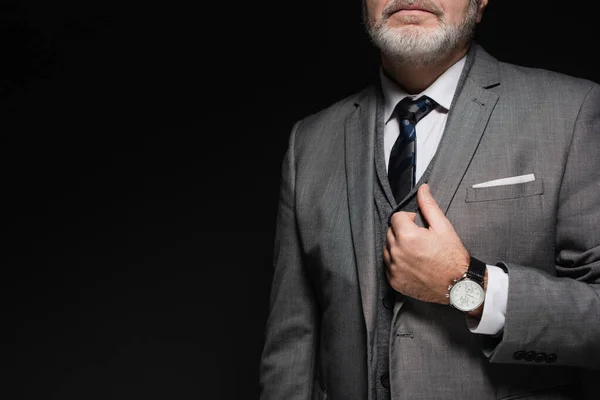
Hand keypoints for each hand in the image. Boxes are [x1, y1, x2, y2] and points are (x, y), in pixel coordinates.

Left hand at [383, 184, 469, 303]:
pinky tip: (412, 264)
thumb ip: (429, 206)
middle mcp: (397, 253)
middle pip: (390, 232)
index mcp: (407, 237)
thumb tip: (422, 189)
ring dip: (397, 246)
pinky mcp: (393, 281)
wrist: (458, 286)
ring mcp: (394, 268)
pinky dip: (396, 262)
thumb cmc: (452, 257)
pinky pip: (388, 265)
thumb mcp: (443, 227)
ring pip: (387, 248)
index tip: (419, 227)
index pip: (396, 217)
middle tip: (420, 240)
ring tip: (416, 252)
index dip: (409, 219)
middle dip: (402, 232)